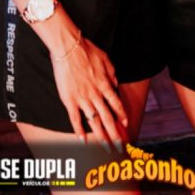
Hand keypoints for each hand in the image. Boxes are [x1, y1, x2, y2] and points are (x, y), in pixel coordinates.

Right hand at [51, 34, 126, 150]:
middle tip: (119, 147)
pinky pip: (75, 118)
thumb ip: (112, 74)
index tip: (126, 125)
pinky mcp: (69, 100)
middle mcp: (96, 94)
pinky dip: (79, 130)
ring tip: (105, 147)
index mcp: (105, 84)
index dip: (122, 115)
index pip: (116, 103)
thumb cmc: (87, 50)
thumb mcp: (105, 59)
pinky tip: (83, 140)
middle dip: (115, 134)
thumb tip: (115, 85)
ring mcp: (82, 98)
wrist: (68, 48)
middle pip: (108, 117)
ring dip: (101, 136)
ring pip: (94, 121)